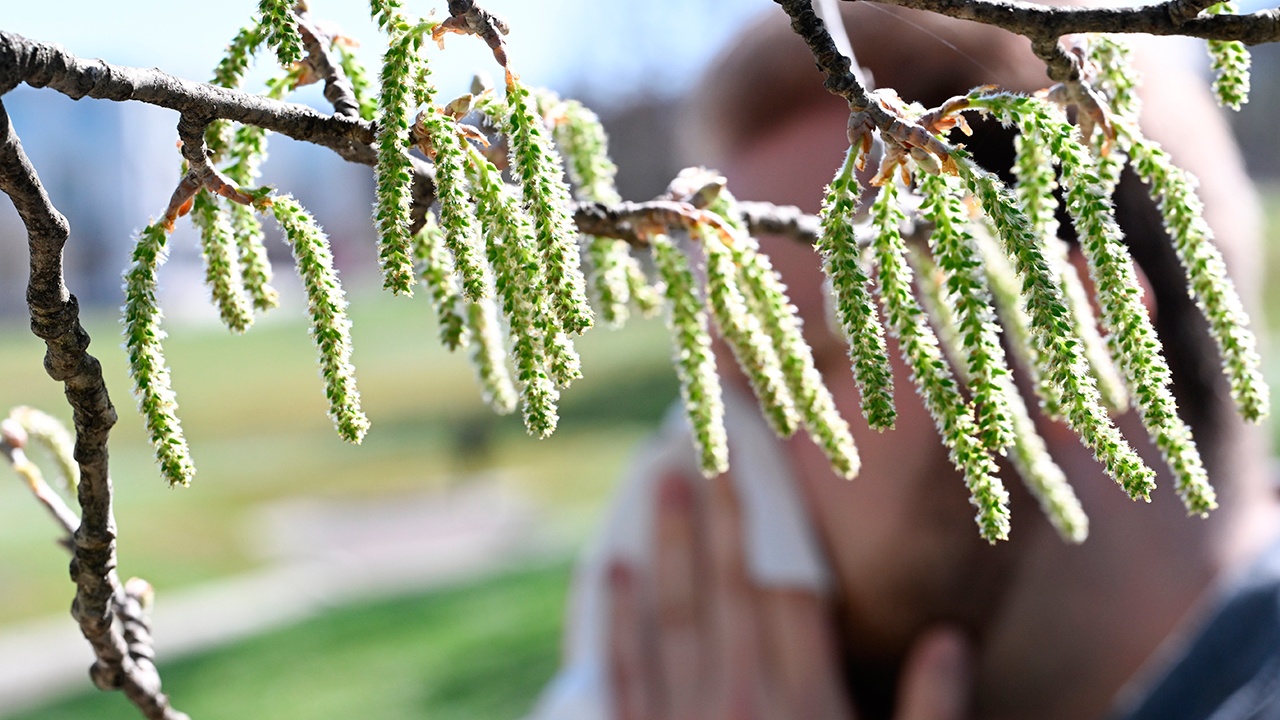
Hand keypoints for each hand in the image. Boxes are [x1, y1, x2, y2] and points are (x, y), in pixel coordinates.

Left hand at [607, 470, 972, 719]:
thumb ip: (930, 717)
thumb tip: (950, 639)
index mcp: (809, 705)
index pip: (789, 585)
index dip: (776, 516)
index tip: (765, 462)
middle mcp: (743, 703)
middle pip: (730, 583)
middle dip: (720, 506)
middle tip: (708, 437)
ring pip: (673, 614)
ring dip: (667, 542)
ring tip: (664, 477)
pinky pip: (623, 674)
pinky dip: (616, 620)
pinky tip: (613, 571)